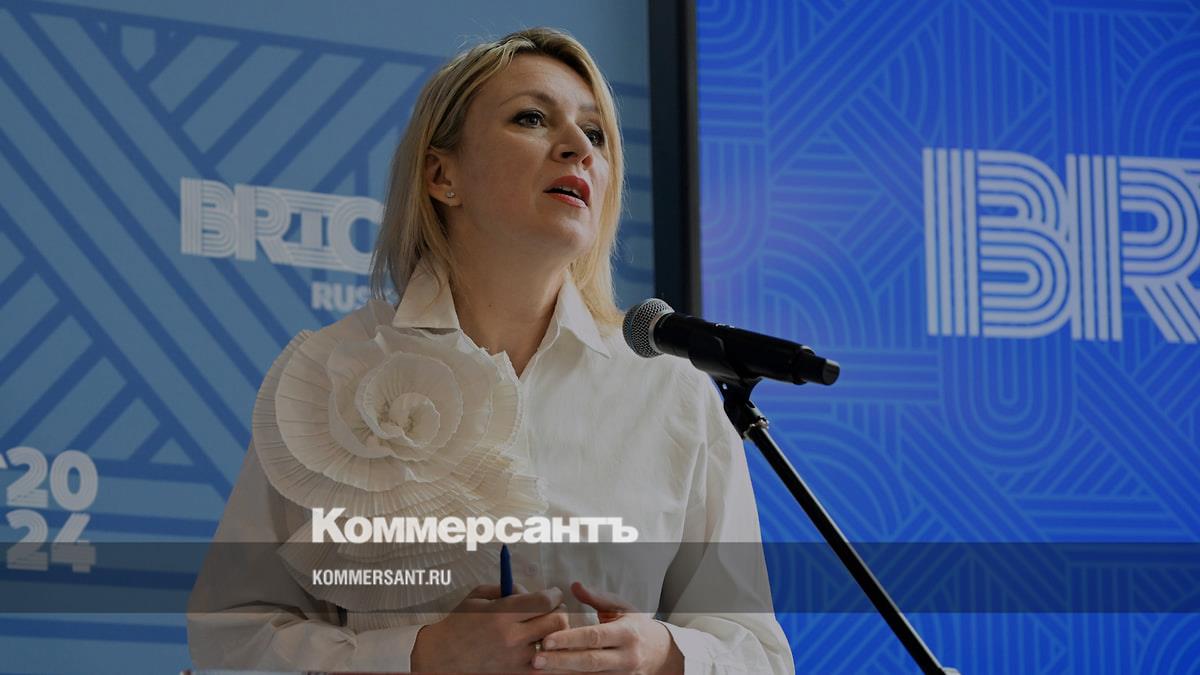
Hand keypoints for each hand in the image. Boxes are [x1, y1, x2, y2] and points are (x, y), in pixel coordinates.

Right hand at [411, 583, 569, 671]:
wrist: (442, 659)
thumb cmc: (459, 624)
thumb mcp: (478, 596)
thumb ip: (507, 589)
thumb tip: (530, 590)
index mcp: (502, 614)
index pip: (545, 601)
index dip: (555, 594)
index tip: (553, 593)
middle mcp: (512, 637)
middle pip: (557, 621)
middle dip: (558, 612)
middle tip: (552, 610)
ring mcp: (516, 659)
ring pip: (553, 643)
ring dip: (552, 634)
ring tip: (542, 630)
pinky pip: (544, 663)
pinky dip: (545, 654)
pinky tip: (536, 647)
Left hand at [533, 581, 683, 673]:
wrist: (660, 653)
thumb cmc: (636, 626)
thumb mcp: (622, 607)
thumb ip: (597, 598)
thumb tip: (574, 585)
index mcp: (627, 633)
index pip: (595, 637)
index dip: (570, 639)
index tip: (547, 640)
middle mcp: (626, 657)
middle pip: (589, 662)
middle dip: (561, 661)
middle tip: (536, 659)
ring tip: (537, 671)